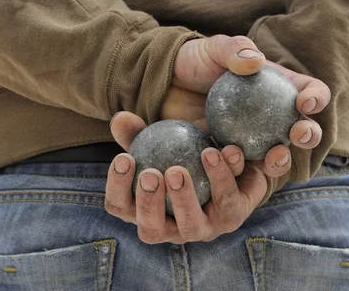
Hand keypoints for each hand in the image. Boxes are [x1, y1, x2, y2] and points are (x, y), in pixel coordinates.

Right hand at [105, 112, 267, 243]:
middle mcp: (170, 228)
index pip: (120, 206)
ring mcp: (201, 228)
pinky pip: (226, 200)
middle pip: (151, 230)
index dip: (117, 187)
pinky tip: (218, 152)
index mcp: (144, 211)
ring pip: (190, 226)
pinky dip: (222, 175)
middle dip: (148, 204)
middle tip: (150, 174)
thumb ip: (138, 132)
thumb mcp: (160, 141)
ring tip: (178, 170)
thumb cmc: (182, 153)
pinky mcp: (231, 219)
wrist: (229, 158)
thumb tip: (120, 119)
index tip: (125, 157)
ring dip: (182, 198)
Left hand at [162, 34, 330, 177]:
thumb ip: (235, 49)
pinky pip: (241, 166)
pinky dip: (240, 166)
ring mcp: (253, 139)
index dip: (316, 98)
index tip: (304, 103)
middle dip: (309, 135)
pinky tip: (230, 158)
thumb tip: (256, 62)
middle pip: (303, 130)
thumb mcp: (213, 47)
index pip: (310, 91)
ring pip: (276, 155)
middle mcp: (272, 117)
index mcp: (279, 87)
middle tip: (297, 133)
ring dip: (281, 159)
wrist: (165, 84)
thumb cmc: (195, 60)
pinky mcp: (230, 156)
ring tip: (272, 154)